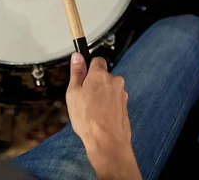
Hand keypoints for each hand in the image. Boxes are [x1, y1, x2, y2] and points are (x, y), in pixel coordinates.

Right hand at [66, 54, 140, 179]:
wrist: (107, 142)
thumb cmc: (89, 119)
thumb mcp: (73, 93)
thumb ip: (76, 72)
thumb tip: (77, 57)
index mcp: (100, 74)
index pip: (96, 60)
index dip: (88, 67)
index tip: (81, 74)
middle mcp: (114, 81)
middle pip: (102, 75)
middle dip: (94, 83)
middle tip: (83, 96)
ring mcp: (121, 94)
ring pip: (108, 89)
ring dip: (101, 95)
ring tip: (90, 110)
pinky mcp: (125, 106)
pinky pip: (113, 100)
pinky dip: (107, 105)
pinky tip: (98, 116)